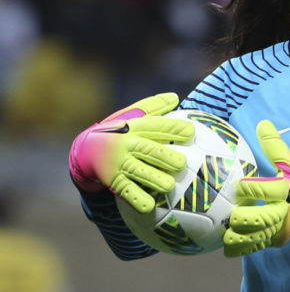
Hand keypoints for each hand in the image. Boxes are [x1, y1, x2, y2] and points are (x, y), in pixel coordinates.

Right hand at [68, 93, 191, 212]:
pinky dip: (136, 198)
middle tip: (182, 163)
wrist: (84, 149)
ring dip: (153, 179)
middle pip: (147, 149)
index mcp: (134, 127)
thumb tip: (175, 97)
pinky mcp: (112, 179)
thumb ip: (153, 107)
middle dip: (164, 156)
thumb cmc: (118, 130)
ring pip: (137, 171)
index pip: (155, 126)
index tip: (191, 132)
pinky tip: (149, 207)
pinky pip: (125, 190)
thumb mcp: (131, 116)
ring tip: (169, 186)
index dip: (172, 128)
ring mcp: (118, 163)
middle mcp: (126, 143)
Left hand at [223, 120, 289, 256]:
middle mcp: (282, 212)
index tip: (239, 186)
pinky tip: (228, 245)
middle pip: (257, 219)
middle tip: (231, 212)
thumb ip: (275, 145)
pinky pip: (255, 247)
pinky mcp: (275, 241)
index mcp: (286, 190)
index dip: (248, 188)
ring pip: (254, 238)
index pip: (264, 190)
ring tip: (225, 232)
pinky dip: (240, 247)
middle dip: (240, 217)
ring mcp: (278, 230)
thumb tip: (262, 123)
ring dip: (237, 236)